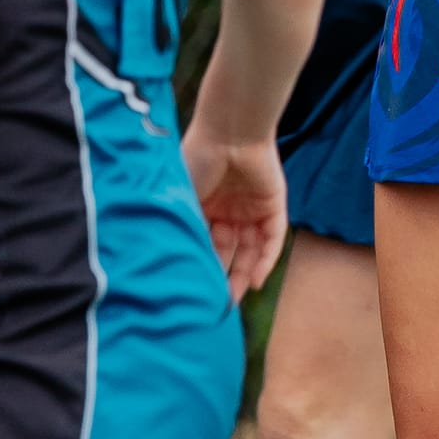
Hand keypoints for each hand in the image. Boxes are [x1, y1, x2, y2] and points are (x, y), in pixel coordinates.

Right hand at [182, 117, 288, 296]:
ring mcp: (251, 208)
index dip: (203, 269)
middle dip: (224, 279)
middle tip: (218, 307)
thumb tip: (165, 266)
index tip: (195, 295)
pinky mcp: (273, 205)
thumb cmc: (197, 159)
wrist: (229, 131)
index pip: (206, 246)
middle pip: (229, 253)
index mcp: (204, 208)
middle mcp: (228, 211)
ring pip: (252, 249)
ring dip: (245, 273)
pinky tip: (256, 280)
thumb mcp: (182, 199)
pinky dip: (266, 260)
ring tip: (236, 298)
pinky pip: (272, 238)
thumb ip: (181, 229)